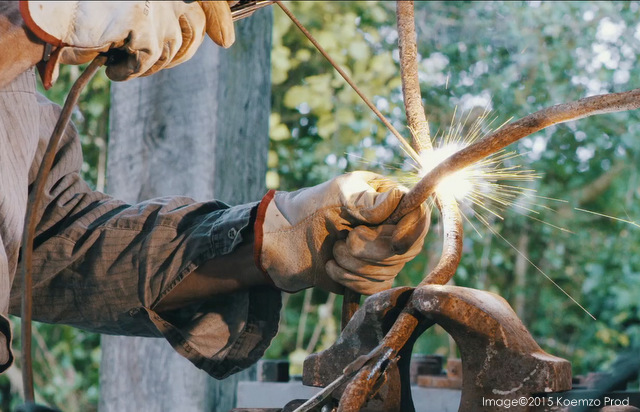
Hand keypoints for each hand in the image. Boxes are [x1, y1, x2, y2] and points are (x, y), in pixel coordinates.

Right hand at [20, 1, 234, 85]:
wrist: (49, 19)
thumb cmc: (89, 19)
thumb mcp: (136, 15)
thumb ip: (166, 18)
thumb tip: (212, 36)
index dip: (218, 17)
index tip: (226, 41)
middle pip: (192, 28)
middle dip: (177, 53)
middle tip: (149, 61)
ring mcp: (152, 2)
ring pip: (171, 47)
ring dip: (148, 62)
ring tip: (119, 56)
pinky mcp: (142, 21)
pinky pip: (149, 59)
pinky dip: (129, 70)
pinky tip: (110, 64)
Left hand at [254, 172, 429, 294]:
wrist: (285, 239)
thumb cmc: (312, 206)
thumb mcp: (339, 193)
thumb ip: (367, 199)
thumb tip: (399, 198)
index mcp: (390, 202)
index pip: (419, 217)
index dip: (412, 231)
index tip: (395, 239)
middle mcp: (394, 229)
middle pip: (406, 249)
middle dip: (371, 248)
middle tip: (346, 238)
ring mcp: (384, 256)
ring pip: (388, 270)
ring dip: (354, 263)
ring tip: (334, 249)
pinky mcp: (371, 278)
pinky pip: (374, 287)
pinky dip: (349, 279)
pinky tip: (332, 266)